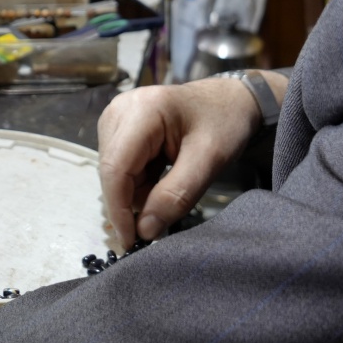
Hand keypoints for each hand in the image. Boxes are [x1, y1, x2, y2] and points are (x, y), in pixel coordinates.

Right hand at [96, 77, 266, 248]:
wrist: (231, 100)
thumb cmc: (225, 123)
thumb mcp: (210, 161)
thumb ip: (177, 196)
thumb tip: (144, 230)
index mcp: (143, 110)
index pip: (116, 167)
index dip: (118, 208)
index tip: (131, 242)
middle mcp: (120, 110)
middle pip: (112, 171)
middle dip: (130, 203)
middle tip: (156, 225)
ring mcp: (117, 117)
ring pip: (114, 172)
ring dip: (136, 193)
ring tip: (167, 194)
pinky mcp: (120, 127)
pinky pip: (120, 166)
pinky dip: (138, 183)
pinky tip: (160, 182)